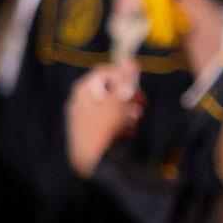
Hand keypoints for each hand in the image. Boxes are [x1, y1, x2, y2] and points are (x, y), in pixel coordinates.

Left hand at [65, 62, 142, 178]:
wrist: (91, 161)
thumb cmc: (103, 126)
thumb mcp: (118, 100)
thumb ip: (126, 79)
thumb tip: (131, 60)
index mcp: (83, 89)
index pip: (105, 71)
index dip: (123, 75)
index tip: (136, 85)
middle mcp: (80, 101)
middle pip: (109, 90)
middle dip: (127, 96)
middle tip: (141, 103)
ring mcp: (83, 118)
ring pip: (110, 107)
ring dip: (126, 111)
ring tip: (135, 120)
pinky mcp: (88, 133)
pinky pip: (107, 122)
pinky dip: (119, 123)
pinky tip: (128, 132)